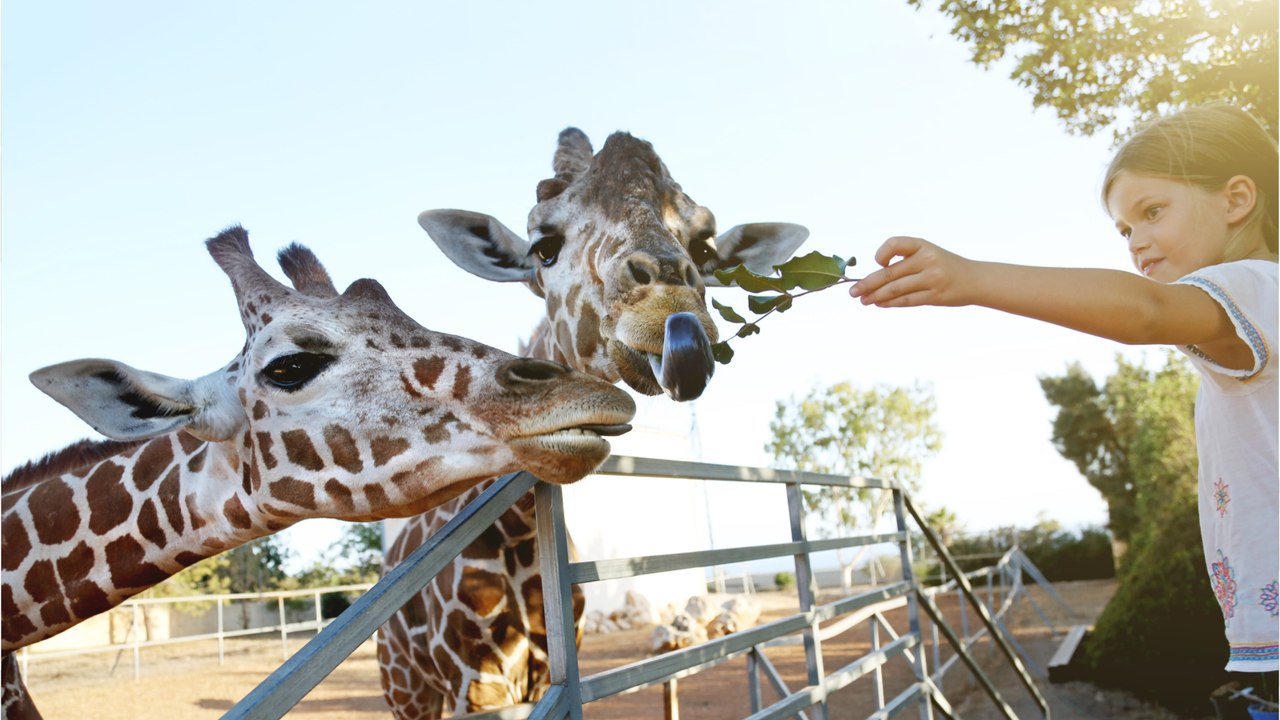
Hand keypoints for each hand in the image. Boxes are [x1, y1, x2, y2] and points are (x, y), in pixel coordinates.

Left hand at [849, 236, 974, 306]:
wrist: (974, 280)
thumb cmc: (944, 266)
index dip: (882, 253)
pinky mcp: (935, 296)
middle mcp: (927, 259)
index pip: (895, 243)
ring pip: (895, 290)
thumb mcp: (927, 253)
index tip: (878, 263)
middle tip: (853, 292)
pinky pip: (906, 301)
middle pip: (889, 273)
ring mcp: (932, 278)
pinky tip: (879, 304)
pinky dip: (890, 303)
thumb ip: (904, 261)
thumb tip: (872, 278)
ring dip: (875, 296)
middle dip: (867, 283)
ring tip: (863, 300)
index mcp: (923, 245)